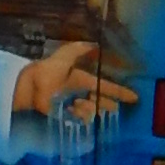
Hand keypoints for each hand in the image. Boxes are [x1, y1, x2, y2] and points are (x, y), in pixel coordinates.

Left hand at [11, 41, 134, 127]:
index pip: (103, 86)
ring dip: (90, 108)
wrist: (29, 88)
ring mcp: (71, 108)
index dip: (118, 92)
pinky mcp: (64, 119)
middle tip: (115, 108)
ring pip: (90, 111)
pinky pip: (79, 121)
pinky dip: (79, 116)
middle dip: (107, 105)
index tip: (135, 97)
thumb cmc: (47, 72)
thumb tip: (94, 43)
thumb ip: (79, 50)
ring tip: (80, 104)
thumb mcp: (64, 57)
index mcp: (80, 80)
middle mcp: (78, 94)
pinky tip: (73, 110)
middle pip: (99, 102)